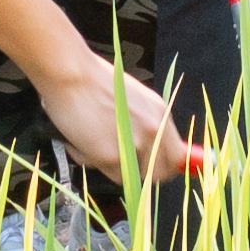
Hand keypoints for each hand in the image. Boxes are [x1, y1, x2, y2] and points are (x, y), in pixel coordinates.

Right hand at [40, 58, 206, 184]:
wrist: (71, 73)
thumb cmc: (93, 81)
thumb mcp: (132, 99)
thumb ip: (145, 123)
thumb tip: (150, 148)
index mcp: (160, 113)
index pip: (178, 156)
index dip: (166, 167)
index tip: (155, 171)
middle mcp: (153, 130)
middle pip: (160, 173)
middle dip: (141, 175)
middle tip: (120, 167)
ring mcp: (135, 144)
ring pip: (131, 177)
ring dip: (113, 167)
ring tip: (91, 144)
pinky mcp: (112, 156)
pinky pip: (106, 173)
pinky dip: (91, 161)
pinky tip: (78, 142)